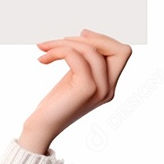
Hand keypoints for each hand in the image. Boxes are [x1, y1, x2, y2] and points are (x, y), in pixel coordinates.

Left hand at [17, 28, 131, 152]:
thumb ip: (85, 62)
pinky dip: (58, 51)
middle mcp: (109, 88)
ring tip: (45, 49)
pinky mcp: (86, 89)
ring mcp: (100, 90)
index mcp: (109, 85)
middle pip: (120, 50)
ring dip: (64, 43)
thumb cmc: (54, 104)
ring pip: (91, 50)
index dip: (103, 39)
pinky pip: (75, 56)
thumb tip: (85, 36)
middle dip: (90, 38)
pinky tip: (43, 59)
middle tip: (60, 41)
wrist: (41, 127)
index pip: (122, 52)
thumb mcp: (74, 78)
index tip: (79, 37)